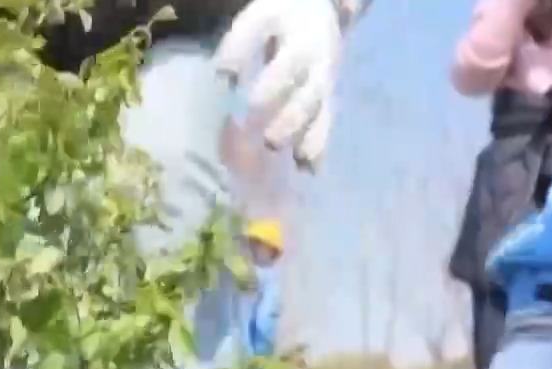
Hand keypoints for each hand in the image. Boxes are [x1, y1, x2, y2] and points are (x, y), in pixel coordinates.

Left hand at [214, 0, 349, 166]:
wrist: (319, 12)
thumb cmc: (279, 19)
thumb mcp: (258, 20)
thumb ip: (240, 44)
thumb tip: (223, 74)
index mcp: (301, 44)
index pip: (287, 69)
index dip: (270, 90)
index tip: (248, 113)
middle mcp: (319, 68)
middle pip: (308, 98)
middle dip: (289, 122)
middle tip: (268, 143)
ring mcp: (326, 86)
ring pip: (320, 115)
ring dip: (307, 139)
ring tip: (295, 163)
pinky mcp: (328, 100)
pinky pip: (326, 125)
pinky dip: (319, 148)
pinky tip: (310, 170)